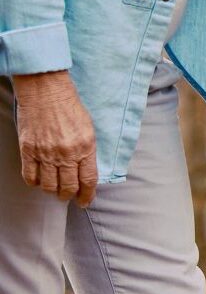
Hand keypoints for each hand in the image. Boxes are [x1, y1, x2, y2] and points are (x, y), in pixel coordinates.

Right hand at [15, 70, 98, 205]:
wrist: (47, 92)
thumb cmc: (70, 107)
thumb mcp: (89, 129)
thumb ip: (87, 150)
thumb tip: (85, 169)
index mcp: (85, 147)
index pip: (88, 179)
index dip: (87, 194)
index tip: (85, 201)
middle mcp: (66, 153)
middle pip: (68, 186)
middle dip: (69, 195)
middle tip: (68, 197)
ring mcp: (46, 153)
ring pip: (48, 184)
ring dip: (52, 191)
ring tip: (54, 190)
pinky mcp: (28, 150)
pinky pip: (29, 175)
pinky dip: (34, 183)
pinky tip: (38, 181)